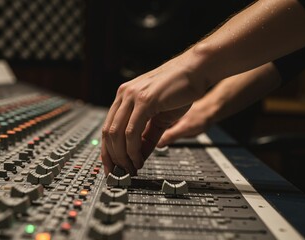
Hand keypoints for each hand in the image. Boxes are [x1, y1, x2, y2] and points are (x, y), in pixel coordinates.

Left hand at [101, 50, 206, 174]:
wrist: (196, 70)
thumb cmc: (180, 91)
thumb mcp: (159, 118)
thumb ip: (147, 136)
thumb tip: (138, 157)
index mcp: (124, 96)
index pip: (108, 128)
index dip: (108, 151)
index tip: (112, 168)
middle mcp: (124, 95)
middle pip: (108, 133)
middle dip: (114, 158)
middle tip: (123, 173)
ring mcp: (132, 96)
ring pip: (117, 134)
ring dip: (123, 156)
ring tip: (132, 168)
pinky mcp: (144, 100)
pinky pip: (131, 131)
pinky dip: (133, 149)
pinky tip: (138, 159)